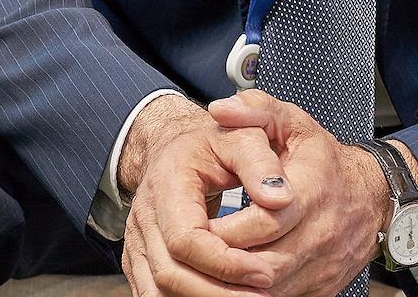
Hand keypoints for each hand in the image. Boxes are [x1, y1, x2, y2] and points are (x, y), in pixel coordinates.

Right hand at [118, 92, 295, 296]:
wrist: (176, 150)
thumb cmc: (214, 142)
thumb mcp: (242, 137)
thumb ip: (261, 163)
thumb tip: (281, 198)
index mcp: (166, 184)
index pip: (186, 240)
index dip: (224, 263)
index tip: (265, 272)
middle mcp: (144, 217)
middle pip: (170, 275)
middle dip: (218, 293)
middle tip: (264, 295)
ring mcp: (137, 243)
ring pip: (159, 292)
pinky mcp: (140, 262)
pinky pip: (157, 296)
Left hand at [205, 90, 393, 296]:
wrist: (372, 196)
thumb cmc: (325, 159)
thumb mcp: (293, 122)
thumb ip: (256, 110)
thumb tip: (220, 109)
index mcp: (312, 190)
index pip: (264, 222)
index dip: (226, 229)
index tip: (199, 225)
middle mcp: (320, 235)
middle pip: (263, 266)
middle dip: (224, 263)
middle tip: (195, 254)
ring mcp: (323, 268)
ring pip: (270, 292)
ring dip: (236, 285)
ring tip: (208, 268)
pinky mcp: (321, 290)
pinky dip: (253, 295)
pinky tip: (234, 281)